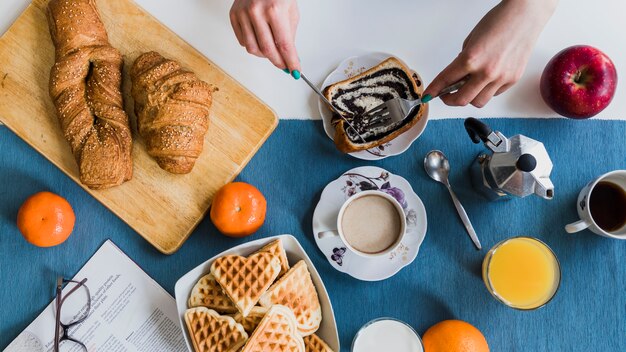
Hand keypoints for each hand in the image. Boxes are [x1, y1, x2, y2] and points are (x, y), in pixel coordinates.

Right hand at [230, 0, 300, 75]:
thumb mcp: (291, 11)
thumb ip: (289, 35)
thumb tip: (289, 57)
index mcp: (274, 9)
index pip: (284, 45)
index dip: (290, 61)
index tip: (294, 71)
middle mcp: (256, 12)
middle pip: (267, 50)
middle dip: (278, 62)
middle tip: (284, 65)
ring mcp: (242, 14)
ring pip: (253, 49)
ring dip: (264, 55)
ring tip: (272, 50)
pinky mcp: (233, 16)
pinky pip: (243, 42)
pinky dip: (253, 45)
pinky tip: (260, 38)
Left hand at [424, 0, 557, 107]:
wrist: (525, 15)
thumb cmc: (499, 21)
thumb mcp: (471, 40)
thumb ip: (462, 60)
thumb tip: (456, 77)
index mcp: (471, 59)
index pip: (446, 81)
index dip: (433, 90)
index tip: (427, 96)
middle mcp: (486, 71)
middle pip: (461, 100)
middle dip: (449, 100)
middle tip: (446, 95)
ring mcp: (501, 78)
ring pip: (479, 102)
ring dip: (469, 98)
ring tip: (467, 88)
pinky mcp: (513, 79)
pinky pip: (494, 94)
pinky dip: (486, 91)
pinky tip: (484, 81)